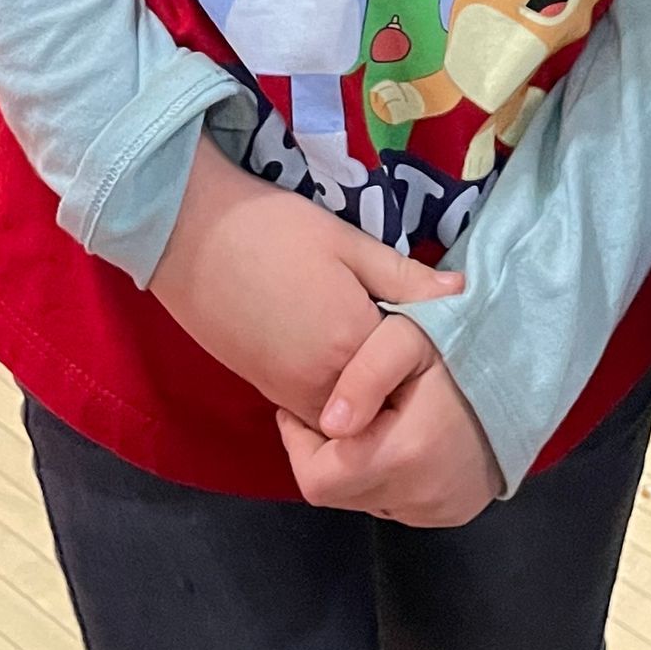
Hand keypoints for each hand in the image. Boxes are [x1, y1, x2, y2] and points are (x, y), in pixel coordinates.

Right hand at [149, 137, 461, 421]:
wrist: (187, 235)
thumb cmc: (272, 228)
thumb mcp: (346, 241)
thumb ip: (404, 277)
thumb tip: (463, 291)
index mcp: (351, 344)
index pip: (412, 370)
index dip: (428, 352)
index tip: (438, 329)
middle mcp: (323, 386)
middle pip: (382, 408)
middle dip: (402, 387)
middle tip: (411, 345)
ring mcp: (288, 396)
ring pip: (348, 420)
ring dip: (368, 398)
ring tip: (376, 350)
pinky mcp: (264, 393)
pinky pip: (315, 414)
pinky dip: (335, 400)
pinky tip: (337, 356)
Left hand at [279, 316, 502, 526]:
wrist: (527, 369)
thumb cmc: (462, 346)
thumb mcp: (409, 334)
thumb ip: (364, 373)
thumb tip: (330, 424)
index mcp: (405, 456)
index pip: (317, 480)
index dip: (299, 444)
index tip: (300, 407)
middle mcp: (420, 497)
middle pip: (337, 493)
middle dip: (326, 452)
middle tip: (338, 405)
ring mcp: (438, 511)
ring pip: (365, 500)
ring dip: (356, 464)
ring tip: (373, 416)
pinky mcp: (451, 513)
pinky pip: (396, 503)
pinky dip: (386, 474)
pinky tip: (400, 435)